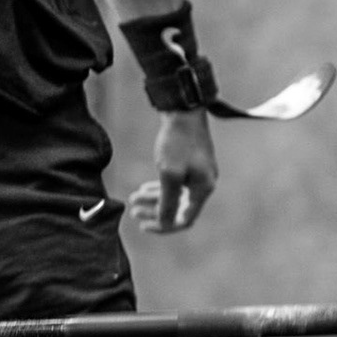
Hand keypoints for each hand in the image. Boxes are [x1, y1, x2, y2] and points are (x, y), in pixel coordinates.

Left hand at [127, 110, 217, 232]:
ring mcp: (197, 174)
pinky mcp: (190, 164)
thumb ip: (168, 201)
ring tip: (132, 199)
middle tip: (132, 211)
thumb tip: (166, 224)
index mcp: (202, 189)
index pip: (184, 220)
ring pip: (174, 196)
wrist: (183, 110)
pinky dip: (159, 188)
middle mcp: (203, 184)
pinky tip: (144, 188)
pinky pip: (174, 184)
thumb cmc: (177, 142)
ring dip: (153, 200)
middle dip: (154, 212)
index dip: (163, 226)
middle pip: (178, 209)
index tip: (142, 225)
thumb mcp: (169, 174)